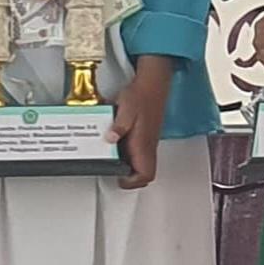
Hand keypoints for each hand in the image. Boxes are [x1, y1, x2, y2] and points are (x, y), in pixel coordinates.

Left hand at [112, 55, 175, 188]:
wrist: (153, 82)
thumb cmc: (142, 94)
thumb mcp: (126, 109)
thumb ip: (118, 126)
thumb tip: (110, 139)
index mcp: (144, 143)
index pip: (145, 174)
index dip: (132, 182)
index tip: (119, 179)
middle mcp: (148, 144)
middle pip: (145, 173)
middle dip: (131, 178)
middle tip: (116, 173)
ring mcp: (148, 139)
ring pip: (143, 163)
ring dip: (130, 166)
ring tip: (113, 160)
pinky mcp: (146, 133)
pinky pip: (140, 151)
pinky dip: (129, 154)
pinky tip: (117, 144)